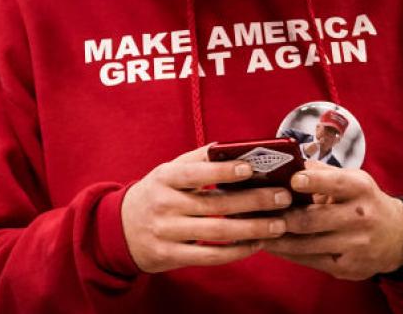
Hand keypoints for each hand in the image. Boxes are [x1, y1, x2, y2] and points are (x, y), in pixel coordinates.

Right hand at [121, 145, 290, 273]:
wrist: (119, 229)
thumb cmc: (155, 193)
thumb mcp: (168, 171)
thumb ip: (198, 160)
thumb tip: (233, 147)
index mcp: (165, 177)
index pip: (196, 173)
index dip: (223, 171)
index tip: (251, 168)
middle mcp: (164, 204)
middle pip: (215, 204)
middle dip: (253, 201)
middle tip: (283, 197)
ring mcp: (166, 232)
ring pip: (217, 232)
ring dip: (252, 229)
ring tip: (278, 224)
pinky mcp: (170, 255)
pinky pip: (209, 255)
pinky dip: (236, 251)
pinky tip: (256, 244)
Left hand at [261, 161, 402, 280]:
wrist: (398, 237)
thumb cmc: (364, 201)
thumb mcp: (353, 180)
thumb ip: (322, 173)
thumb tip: (286, 162)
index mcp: (360, 189)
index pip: (336, 183)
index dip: (314, 181)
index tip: (293, 179)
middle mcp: (359, 217)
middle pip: (313, 220)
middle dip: (281, 217)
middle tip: (254, 211)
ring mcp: (353, 246)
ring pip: (305, 244)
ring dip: (276, 238)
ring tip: (254, 229)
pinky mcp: (345, 267)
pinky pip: (308, 260)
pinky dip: (286, 252)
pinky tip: (270, 245)